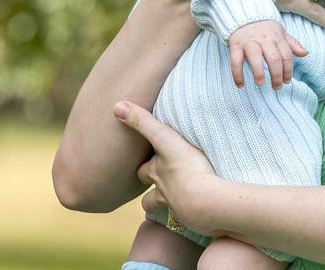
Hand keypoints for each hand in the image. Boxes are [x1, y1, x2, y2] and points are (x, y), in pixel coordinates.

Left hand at [114, 101, 222, 236]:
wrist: (207, 203)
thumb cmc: (185, 168)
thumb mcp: (164, 139)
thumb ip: (143, 122)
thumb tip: (116, 106)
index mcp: (157, 173)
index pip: (143, 171)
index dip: (144, 167)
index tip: (146, 164)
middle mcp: (164, 193)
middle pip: (151, 195)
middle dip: (154, 188)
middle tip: (162, 182)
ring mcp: (180, 208)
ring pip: (169, 209)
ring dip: (171, 203)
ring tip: (180, 199)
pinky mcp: (199, 218)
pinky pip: (193, 217)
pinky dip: (194, 212)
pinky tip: (204, 208)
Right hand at [228, 20, 306, 88]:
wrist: (244, 16)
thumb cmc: (265, 29)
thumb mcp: (280, 33)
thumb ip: (292, 44)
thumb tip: (305, 53)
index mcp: (277, 37)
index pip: (286, 55)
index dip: (288, 70)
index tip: (286, 81)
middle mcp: (264, 39)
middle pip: (274, 58)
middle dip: (277, 75)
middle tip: (277, 87)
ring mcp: (249, 42)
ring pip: (255, 58)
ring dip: (259, 73)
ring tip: (261, 84)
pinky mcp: (235, 45)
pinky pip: (235, 61)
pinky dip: (237, 74)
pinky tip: (240, 85)